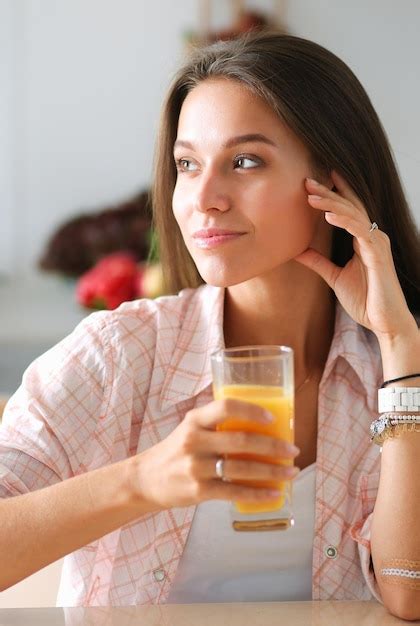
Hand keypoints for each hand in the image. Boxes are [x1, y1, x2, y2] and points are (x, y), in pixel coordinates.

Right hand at [130, 399, 299, 510]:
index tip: (272, 418)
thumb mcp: (190, 429)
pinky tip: (275, 493)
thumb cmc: (176, 451)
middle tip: (293, 450)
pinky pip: (235, 492)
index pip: (226, 407)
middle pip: (241, 440)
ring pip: (242, 468)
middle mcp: (194, 441)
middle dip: (273, 446)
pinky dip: (258, 493)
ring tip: (291, 472)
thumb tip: (261, 426)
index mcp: (195, 420)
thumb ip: (217, 425)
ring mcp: (196, 467)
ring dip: (272, 471)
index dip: (252, 410)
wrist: (146, 479)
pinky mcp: (198, 491)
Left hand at [294, 170, 416, 340]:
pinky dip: (344, 221)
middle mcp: (372, 237)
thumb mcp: (334, 277)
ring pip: (354, 215)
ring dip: (331, 203)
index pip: (348, 210)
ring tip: (311, 195)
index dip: (334, 193)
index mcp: (363, 240)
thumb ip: (318, 262)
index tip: (314, 181)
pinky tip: (329, 215)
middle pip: (349, 207)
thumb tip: (297, 250)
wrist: (384, 322)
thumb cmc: (365, 301)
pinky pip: (360, 232)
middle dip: (328, 192)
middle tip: (307, 181)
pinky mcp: (378, 256)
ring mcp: (376, 244)